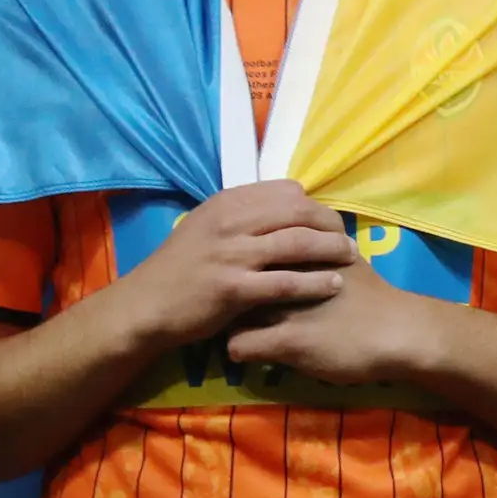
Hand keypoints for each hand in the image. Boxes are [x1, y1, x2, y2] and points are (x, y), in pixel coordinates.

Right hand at [115, 180, 357, 350]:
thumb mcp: (205, 227)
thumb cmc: (178, 268)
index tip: (327, 220)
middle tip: (348, 238)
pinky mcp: (234, 288)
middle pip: (298, 212)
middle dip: (330, 224)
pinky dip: (315, 283)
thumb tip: (281, 205)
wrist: (146, 305)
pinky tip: (333, 286)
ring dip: (330, 249)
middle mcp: (231, 222)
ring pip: (297, 243)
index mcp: (226, 203)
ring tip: (350, 256)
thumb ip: (239, 216)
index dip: (312, 205)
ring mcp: (232, 255)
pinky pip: (286, 282)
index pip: (285, 191)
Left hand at [222, 243, 439, 388]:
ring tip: (232, 330)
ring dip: (226, 321)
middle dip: (225, 289)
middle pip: (233, 276)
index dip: (237, 262)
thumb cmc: (374, 297)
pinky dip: (237, 350)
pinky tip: (247, 353)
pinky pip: (238, 345)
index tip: (233, 277)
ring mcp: (285, 307)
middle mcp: (287, 273)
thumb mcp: (342, 262)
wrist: (400, 331)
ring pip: (230, 311)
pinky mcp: (288, 340)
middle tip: (224, 305)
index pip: (248, 246)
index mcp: (301, 249)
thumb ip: (316, 251)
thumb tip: (302, 245)